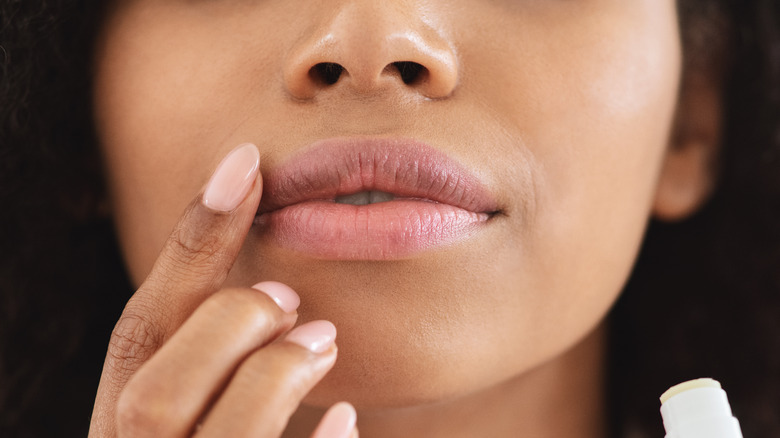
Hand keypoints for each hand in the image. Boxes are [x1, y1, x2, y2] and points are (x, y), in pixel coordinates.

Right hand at [88, 143, 356, 437]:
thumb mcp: (195, 425)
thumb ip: (218, 371)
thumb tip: (284, 308)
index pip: (138, 335)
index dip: (189, 246)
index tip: (244, 165)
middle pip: (152, 391)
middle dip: (224, 328)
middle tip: (288, 297)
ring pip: (207, 436)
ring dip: (271, 377)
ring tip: (321, 340)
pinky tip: (347, 422)